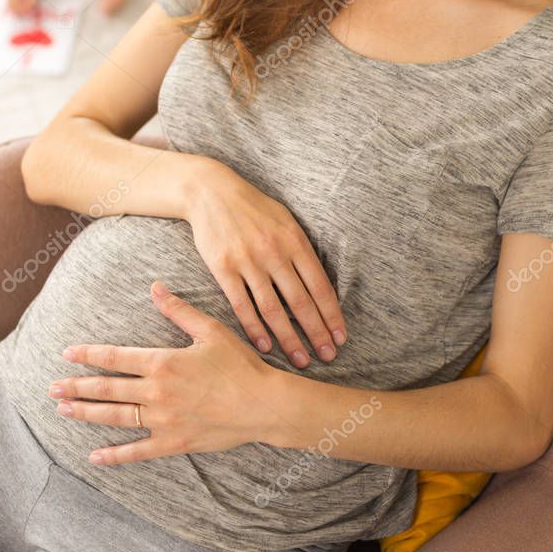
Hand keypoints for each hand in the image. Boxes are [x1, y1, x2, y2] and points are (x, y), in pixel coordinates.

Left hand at [48, 281, 277, 464]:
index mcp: (163, 362)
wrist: (263, 404)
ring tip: (62, 410)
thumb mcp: (210, 330)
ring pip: (115, 418)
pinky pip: (137, 451)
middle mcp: (157, 392)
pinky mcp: (173, 443)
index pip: (116, 357)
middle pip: (108, 389)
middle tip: (51, 387)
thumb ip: (178, 310)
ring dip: (86, 414)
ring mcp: (163, 421)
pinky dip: (114, 456)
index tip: (67, 353)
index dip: (89, 354)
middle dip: (77, 386)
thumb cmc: (239, 364)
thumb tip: (155, 287)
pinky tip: (94, 456)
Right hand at [186, 162, 346, 368]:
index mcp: (294, 240)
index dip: (332, 315)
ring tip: (301, 359)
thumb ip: (301, 249)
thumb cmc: (253, 207)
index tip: (340, 337)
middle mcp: (274, 253)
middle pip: (300, 302)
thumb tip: (320, 282)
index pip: (320, 286)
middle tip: (328, 357)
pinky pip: (242, 305)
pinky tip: (265, 346)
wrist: (212, 192)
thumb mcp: (286, 219)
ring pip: (273, 310)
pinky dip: (254, 329)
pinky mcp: (224, 268)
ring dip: (289, 339)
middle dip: (317, 333)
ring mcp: (248, 261)